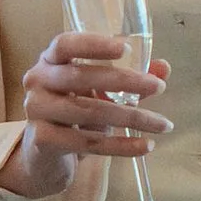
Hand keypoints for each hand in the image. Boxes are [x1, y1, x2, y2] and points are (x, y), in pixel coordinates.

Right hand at [3, 30, 173, 200]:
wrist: (43, 156)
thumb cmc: (74, 115)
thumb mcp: (99, 93)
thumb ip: (128, 78)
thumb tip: (163, 68)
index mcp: (50, 61)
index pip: (65, 44)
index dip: (94, 44)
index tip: (126, 48)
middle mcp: (37, 81)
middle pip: (80, 77)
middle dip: (125, 81)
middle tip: (159, 87)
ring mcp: (36, 111)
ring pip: (89, 112)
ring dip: (131, 117)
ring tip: (162, 124)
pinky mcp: (43, 140)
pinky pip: (87, 143)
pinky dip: (121, 146)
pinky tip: (145, 146)